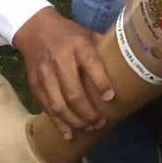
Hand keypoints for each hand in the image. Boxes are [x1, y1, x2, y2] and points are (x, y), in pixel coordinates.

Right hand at [11, 7, 114, 136]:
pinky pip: (47, 108)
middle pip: (73, 92)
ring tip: (89, 128)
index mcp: (78, 45)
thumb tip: (127, 65)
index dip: (101, 83)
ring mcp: (45, 74)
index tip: (110, 98)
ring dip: (75, 121)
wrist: (35, 28)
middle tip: (100, 122)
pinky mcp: (34, 84)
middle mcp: (60, 60)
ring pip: (59, 104)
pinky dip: (58, 123)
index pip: (91, 64)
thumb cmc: (68, 33)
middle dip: (88, 112)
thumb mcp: (87, 34)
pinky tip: (69, 134)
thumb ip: (103, 49)